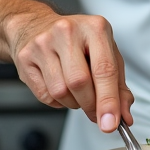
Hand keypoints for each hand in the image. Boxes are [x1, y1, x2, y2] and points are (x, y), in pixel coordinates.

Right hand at [8, 10, 133, 132]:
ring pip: (60, 91)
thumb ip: (118, 86)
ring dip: (73, 103)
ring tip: (77, 92)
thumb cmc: (77, 41)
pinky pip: (44, 95)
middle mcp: (68, 31)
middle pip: (80, 82)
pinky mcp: (25, 57)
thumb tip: (124, 115)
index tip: (111, 123)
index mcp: (94, 28)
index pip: (104, 70)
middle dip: (90, 105)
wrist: (37, 25)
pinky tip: (61, 87)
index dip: (108, 101)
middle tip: (95, 112)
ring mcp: (43, 43)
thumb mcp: (105, 54)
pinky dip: (57, 101)